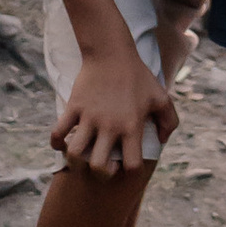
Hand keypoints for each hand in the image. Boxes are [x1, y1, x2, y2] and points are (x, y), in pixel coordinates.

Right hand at [51, 44, 174, 177]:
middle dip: (101, 175)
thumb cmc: (138, 75)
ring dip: (76, 163)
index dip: (130, 172)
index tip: (127, 165)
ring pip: (75, 155)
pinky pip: (58, 132)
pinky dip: (56, 143)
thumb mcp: (161, 96)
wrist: (110, 51)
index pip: (131, 165)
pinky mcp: (74, 107)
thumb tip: (161, 141)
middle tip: (103, 166)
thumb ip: (169, 121)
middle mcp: (109, 126)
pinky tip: (62, 143)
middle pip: (99, 167)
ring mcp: (89, 117)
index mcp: (131, 126)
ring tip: (82, 158)